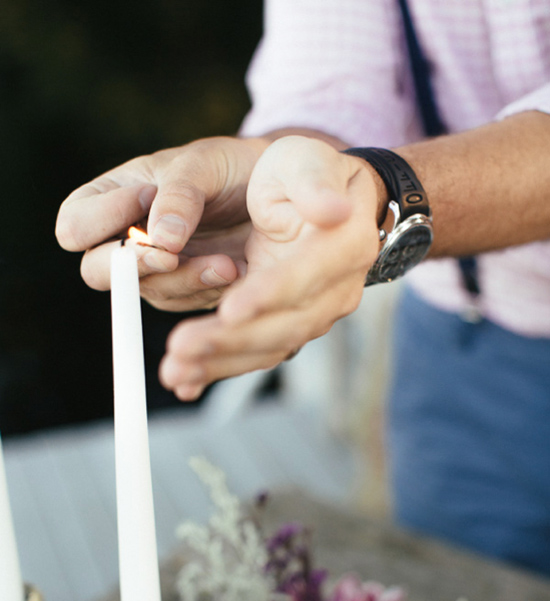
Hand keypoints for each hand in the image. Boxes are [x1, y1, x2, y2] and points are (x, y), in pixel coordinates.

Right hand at [55, 136, 267, 310]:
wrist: (274, 193)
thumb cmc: (227, 167)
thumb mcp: (203, 164)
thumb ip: (179, 194)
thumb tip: (158, 241)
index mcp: (111, 198)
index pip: (75, 223)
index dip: (101, 218)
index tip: (148, 194)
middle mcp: (123, 240)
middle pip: (96, 271)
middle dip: (133, 265)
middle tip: (171, 255)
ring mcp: (152, 272)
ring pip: (147, 291)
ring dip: (185, 279)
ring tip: (226, 263)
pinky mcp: (185, 293)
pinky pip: (185, 303)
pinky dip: (208, 289)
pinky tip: (235, 270)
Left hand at [159, 135, 380, 398]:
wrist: (328, 202)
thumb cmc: (309, 173)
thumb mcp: (307, 160)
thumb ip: (315, 182)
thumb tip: (333, 209)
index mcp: (344, 245)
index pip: (306, 276)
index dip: (269, 294)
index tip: (228, 308)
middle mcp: (335, 290)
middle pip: (284, 326)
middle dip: (231, 340)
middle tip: (181, 349)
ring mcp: (313, 314)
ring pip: (267, 348)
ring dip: (220, 362)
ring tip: (174, 371)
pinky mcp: (286, 327)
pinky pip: (255, 353)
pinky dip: (220, 368)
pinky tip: (185, 382)